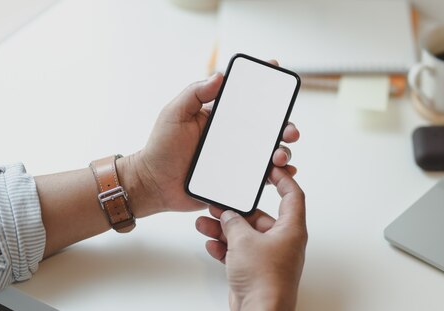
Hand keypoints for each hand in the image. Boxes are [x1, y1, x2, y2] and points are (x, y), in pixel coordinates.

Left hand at [119, 69, 299, 216]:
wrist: (154, 184)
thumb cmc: (161, 147)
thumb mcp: (175, 113)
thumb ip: (194, 92)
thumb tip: (220, 75)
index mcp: (223, 117)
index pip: (250, 98)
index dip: (267, 86)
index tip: (279, 73)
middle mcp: (235, 136)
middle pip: (269, 127)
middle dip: (286, 126)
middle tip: (289, 131)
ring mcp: (239, 158)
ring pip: (271, 152)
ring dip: (283, 152)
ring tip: (279, 157)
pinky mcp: (239, 180)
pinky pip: (263, 177)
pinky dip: (279, 175)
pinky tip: (284, 173)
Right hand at [196, 167, 307, 310]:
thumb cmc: (265, 280)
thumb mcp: (244, 241)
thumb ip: (234, 223)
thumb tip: (228, 216)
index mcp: (291, 229)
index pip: (292, 195)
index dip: (283, 178)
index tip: (271, 168)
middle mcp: (283, 241)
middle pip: (260, 216)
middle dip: (237, 211)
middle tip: (219, 203)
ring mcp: (270, 257)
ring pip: (246, 235)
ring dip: (226, 229)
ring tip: (205, 222)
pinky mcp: (257, 271)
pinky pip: (240, 253)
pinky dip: (226, 248)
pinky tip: (211, 244)